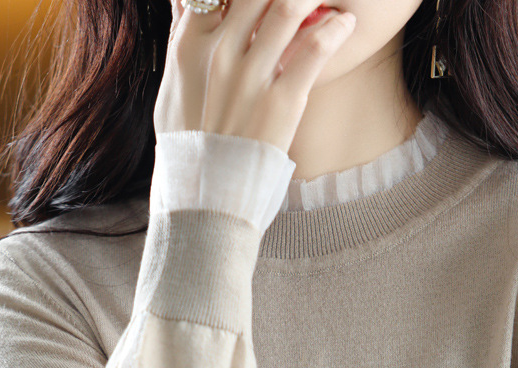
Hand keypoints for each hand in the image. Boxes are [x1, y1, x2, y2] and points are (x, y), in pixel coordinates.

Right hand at [155, 0, 356, 152]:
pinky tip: (345, 24)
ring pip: (287, 6)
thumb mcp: (172, 91)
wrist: (208, 197)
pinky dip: (335, 29)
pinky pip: (314, 49)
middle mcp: (219, 54)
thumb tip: (184, 6)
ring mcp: (251, 78)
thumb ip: (183, 42)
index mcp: (189, 46)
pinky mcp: (281, 102)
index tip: (265, 0)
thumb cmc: (191, 147)